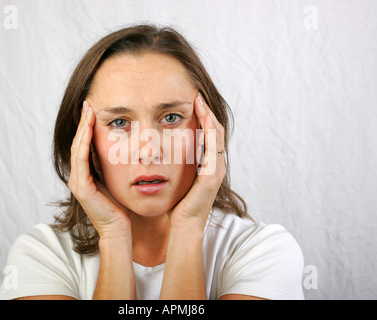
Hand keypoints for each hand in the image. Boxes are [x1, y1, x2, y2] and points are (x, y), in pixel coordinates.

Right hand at [68, 101, 131, 238]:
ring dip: (82, 128)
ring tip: (88, 110)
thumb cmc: (122, 206)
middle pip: (78, 143)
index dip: (88, 126)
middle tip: (88, 103)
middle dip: (83, 122)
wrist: (120, 229)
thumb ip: (116, 165)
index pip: (85, 144)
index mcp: (86, 174)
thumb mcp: (119, 180)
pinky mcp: (81, 188)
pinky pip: (81, 160)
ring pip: (78, 148)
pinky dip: (84, 143)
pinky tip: (88, 129)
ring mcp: (77, 182)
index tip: (94, 108)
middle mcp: (78, 176)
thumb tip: (127, 148)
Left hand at [169, 92, 226, 230]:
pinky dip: (209, 129)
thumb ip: (175, 165)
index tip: (191, 101)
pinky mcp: (212, 175)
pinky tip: (203, 116)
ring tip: (199, 99)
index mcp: (207, 165)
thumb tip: (160, 151)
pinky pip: (214, 146)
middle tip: (197, 94)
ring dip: (209, 115)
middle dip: (207, 111)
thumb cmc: (177, 205)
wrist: (183, 226)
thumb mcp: (176, 179)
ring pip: (217, 134)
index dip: (202, 117)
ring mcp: (216, 169)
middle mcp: (216, 165)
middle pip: (215, 130)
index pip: (208, 135)